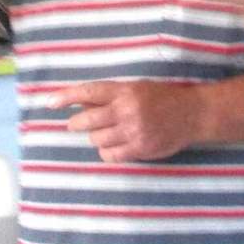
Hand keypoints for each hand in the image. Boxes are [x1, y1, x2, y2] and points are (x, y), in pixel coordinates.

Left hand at [51, 80, 204, 161]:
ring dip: (96, 137)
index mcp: (126, 90)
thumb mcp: (138, 88)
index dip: (67, 97)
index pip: (90, 92)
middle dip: (76, 123)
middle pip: (87, 120)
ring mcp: (133, 130)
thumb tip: (82, 102)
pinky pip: (110, 155)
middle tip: (74, 124)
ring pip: (96, 139)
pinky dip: (107, 152)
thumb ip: (112, 96)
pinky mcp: (140, 148)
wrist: (193, 113)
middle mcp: (128, 109)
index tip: (50, 102)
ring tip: (108, 133)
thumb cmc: (163, 98)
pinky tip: (114, 146)